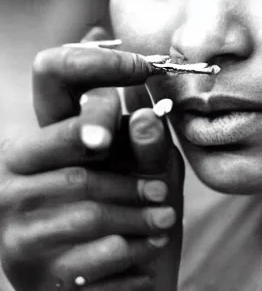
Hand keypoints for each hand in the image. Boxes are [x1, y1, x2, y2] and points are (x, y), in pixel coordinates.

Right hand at [0, 33, 183, 290]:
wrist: (113, 284)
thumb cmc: (127, 213)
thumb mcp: (143, 170)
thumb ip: (144, 140)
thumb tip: (146, 106)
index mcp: (39, 145)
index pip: (51, 82)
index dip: (94, 76)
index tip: (140, 74)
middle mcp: (14, 177)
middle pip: (81, 156)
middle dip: (133, 178)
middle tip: (164, 194)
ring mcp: (16, 226)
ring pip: (89, 209)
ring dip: (138, 217)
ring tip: (164, 221)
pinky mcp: (33, 271)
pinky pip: (91, 253)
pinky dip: (130, 251)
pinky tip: (145, 251)